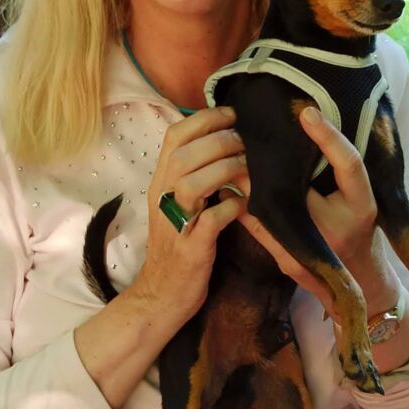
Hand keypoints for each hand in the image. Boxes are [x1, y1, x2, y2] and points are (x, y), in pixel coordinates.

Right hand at [132, 106, 247, 322]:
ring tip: (247, 167)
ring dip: (225, 169)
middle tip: (244, 140)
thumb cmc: (178, 246)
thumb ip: (193, 176)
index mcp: (161, 183)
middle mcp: (163, 198)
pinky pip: (212, 220)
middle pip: (183, 155)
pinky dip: (232, 207)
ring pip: (192, 183)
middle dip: (219, 140)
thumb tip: (222, 144)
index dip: (203, 119)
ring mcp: (175, 223)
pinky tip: (245, 203)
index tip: (231, 114)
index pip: (173, 137)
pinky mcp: (191, 248)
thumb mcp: (178, 205)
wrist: (161, 295)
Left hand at [224, 107, 398, 318]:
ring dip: (250, 182)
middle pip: (298, 187)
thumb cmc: (361, 228)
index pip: (348, 164)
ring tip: (234, 155)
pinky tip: (227, 187)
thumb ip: (341, 165)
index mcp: (361, 205)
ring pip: (272, 208)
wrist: (357, 280)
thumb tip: (308, 121)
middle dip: (273, 161)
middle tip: (250, 133)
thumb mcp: (362, 196)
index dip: (329, 137)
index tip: (307, 112)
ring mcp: (310, 247)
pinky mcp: (287, 259)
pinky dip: (242, 205)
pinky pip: (259, 228)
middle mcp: (336, 228)